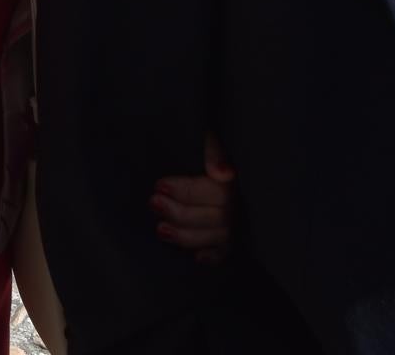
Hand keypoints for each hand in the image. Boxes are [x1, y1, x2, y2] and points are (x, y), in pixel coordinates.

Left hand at [152, 136, 236, 263]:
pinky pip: (226, 252)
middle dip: (180, 213)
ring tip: (160, 230)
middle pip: (214, 217)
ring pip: (216, 237)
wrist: (227, 157)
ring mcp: (239, 223)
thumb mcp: (212, 137)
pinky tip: (197, 257)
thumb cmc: (214, 148)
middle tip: (153, 203)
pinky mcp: (235, 237)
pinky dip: (213, 256)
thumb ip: (215, 150)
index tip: (159, 186)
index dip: (185, 191)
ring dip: (188, 237)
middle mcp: (240, 205)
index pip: (212, 191)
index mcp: (236, 181)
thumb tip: (222, 173)